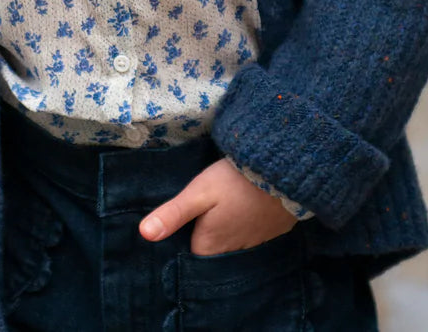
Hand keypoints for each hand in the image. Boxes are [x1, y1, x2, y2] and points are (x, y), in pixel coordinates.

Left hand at [139, 158, 297, 255]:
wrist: (283, 171)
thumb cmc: (235, 181)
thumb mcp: (199, 192)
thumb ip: (173, 214)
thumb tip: (144, 235)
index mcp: (211, 247)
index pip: (190, 256)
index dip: (183, 241)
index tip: (181, 226)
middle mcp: (234, 252)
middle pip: (213, 252)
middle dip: (207, 239)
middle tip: (202, 216)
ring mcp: (256, 243)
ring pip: (234, 244)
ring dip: (228, 233)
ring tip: (222, 213)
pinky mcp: (273, 231)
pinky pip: (253, 236)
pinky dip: (248, 227)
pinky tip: (244, 211)